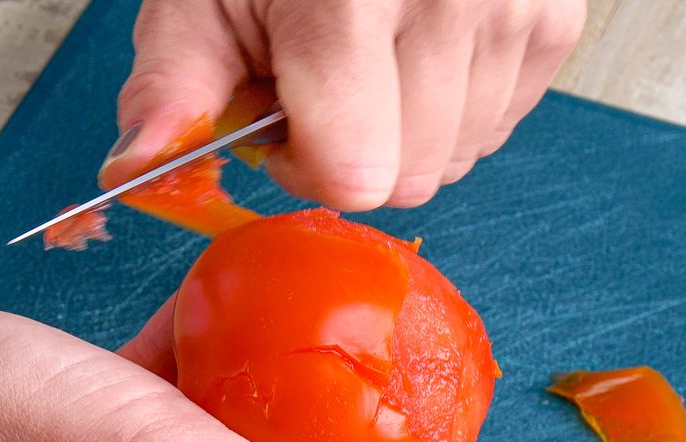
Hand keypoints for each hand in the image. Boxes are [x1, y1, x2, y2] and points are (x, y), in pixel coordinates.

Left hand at [102, 0, 585, 208]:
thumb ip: (172, 88)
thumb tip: (131, 170)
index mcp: (348, 7)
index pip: (356, 178)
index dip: (308, 168)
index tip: (285, 121)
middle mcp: (449, 2)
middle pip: (412, 179)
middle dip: (356, 153)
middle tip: (326, 83)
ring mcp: (515, 8)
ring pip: (459, 157)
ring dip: (406, 132)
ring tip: (372, 58)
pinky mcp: (554, 15)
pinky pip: (500, 122)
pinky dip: (455, 106)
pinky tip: (419, 52)